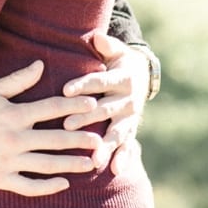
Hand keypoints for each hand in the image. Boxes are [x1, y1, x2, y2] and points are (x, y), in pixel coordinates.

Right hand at [0, 60, 101, 196]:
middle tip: (99, 141)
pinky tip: (63, 184)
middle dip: (80, 139)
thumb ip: (17, 79)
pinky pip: (29, 186)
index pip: (52, 108)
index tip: (92, 105)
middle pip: (56, 139)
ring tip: (90, 164)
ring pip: (48, 164)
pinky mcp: (0, 178)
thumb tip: (41, 65)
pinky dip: (48, 187)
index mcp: (14, 114)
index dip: (74, 106)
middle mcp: (15, 138)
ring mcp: (9, 161)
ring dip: (71, 164)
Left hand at [61, 32, 146, 173]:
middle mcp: (129, 100)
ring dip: (105, 146)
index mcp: (123, 79)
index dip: (83, 85)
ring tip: (94, 159)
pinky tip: (115, 170)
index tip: (65, 90)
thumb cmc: (118, 61)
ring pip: (117, 132)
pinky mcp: (132, 131)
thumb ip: (107, 45)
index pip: (100, 82)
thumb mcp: (115, 50)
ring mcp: (132, 118)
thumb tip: (98, 37)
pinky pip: (129, 146)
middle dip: (87, 118)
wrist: (142, 75)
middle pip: (106, 110)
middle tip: (66, 125)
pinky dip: (123, 158)